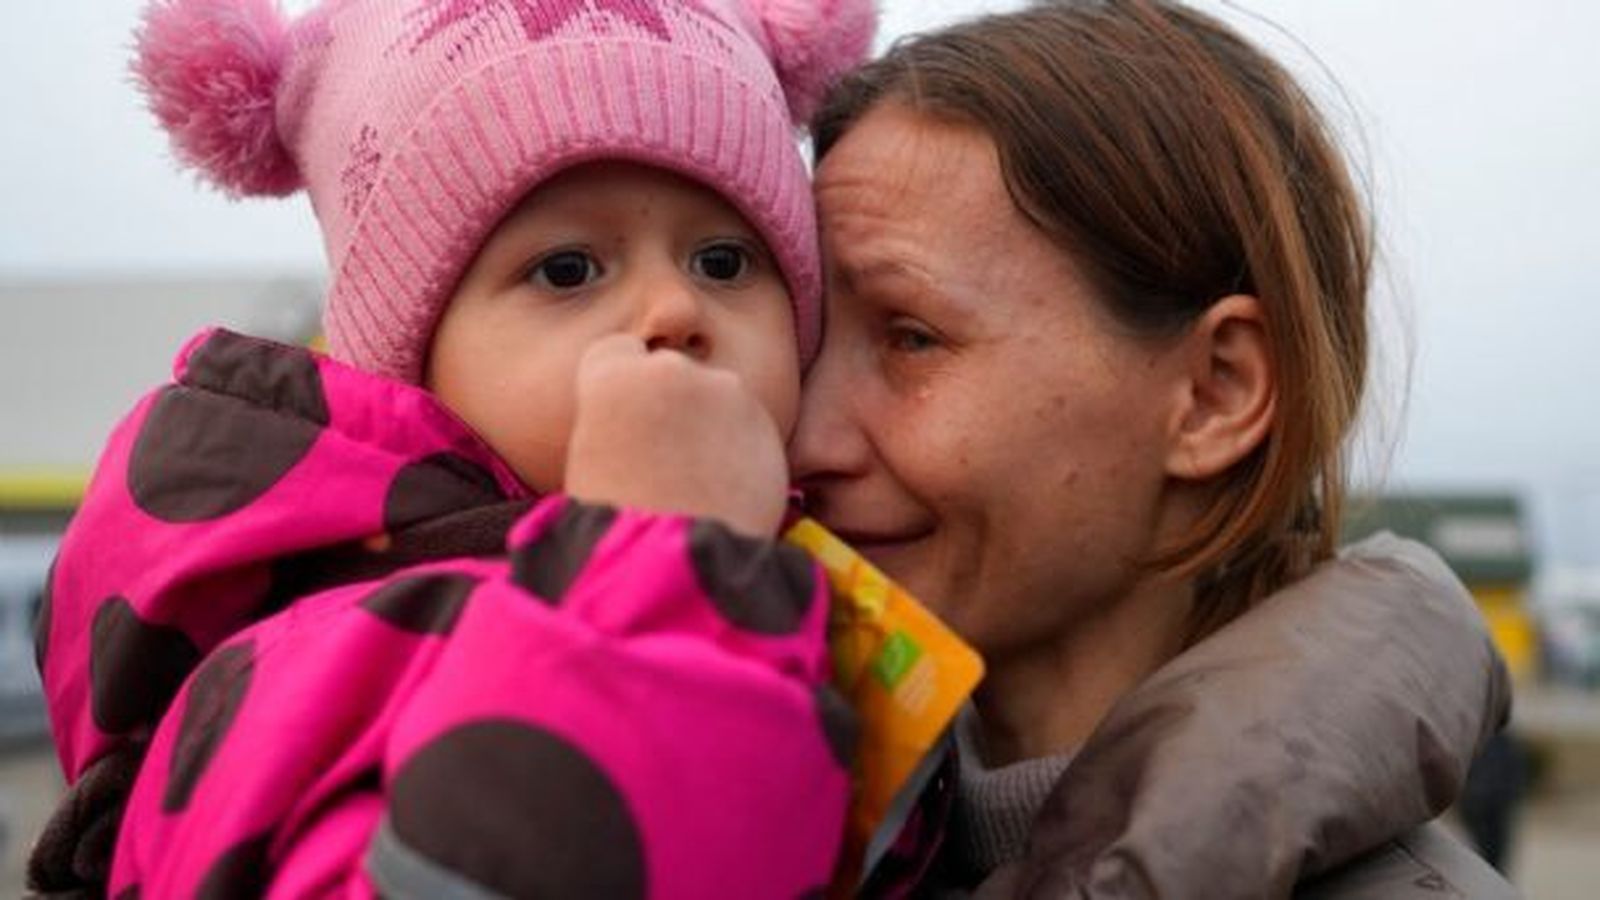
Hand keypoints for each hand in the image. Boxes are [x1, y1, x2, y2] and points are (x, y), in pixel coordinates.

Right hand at [564, 335, 788, 537]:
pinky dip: (742, 451)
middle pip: (673, 373)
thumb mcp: (589, 461)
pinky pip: (749, 429)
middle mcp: (671, 369)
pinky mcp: (766, 424)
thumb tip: (638, 421)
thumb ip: (616, 421)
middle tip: (667, 462)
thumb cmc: (613, 528)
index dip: (625, 386)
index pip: (621, 352)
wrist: (671, 568)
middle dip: (674, 404)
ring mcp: (726, 392)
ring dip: (712, 427)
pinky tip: (726, 491)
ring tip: (698, 484)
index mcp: (613, 376)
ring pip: (717, 399)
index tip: (629, 421)